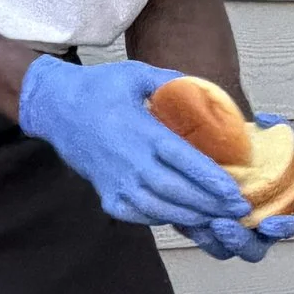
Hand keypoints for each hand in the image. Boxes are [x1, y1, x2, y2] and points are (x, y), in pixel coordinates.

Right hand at [18, 55, 253, 233]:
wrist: (55, 108)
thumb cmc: (98, 88)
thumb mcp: (135, 73)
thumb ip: (171, 81)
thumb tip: (205, 89)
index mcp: (142, 132)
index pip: (184, 160)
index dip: (211, 179)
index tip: (235, 191)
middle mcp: (130, 162)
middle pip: (177, 191)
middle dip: (211, 205)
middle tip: (238, 211)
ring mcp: (117, 182)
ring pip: (160, 209)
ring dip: (191, 216)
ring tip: (218, 218)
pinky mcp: (107, 195)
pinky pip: (139, 215)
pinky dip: (163, 219)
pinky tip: (182, 217)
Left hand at [178, 111, 293, 261]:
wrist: (209, 147)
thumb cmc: (245, 144)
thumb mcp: (263, 130)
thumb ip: (275, 125)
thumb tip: (265, 121)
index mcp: (278, 205)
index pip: (287, 226)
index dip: (282, 227)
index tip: (269, 222)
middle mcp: (257, 223)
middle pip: (256, 248)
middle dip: (242, 241)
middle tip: (223, 225)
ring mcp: (233, 229)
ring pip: (228, 249)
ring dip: (218, 241)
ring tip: (205, 223)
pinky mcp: (208, 229)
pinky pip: (206, 242)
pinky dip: (199, 234)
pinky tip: (187, 222)